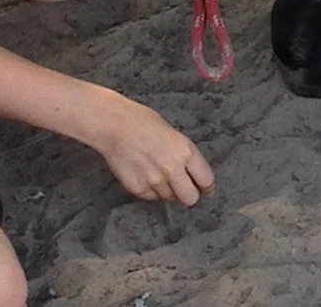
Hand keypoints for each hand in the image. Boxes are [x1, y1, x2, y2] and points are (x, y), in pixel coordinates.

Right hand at [96, 96, 215, 206]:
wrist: (114, 124)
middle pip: (190, 199)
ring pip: (169, 198)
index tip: (205, 190)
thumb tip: (191, 175)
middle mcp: (173, 169)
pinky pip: (151, 197)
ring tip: (155, 171)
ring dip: (166, 190)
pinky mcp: (138, 189)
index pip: (205, 180)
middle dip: (188, 194)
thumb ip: (183, 155)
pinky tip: (143, 172)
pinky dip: (150, 189)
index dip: (206, 187)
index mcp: (185, 151)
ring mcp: (155, 181)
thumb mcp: (173, 134)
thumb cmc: (142, 122)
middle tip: (182, 187)